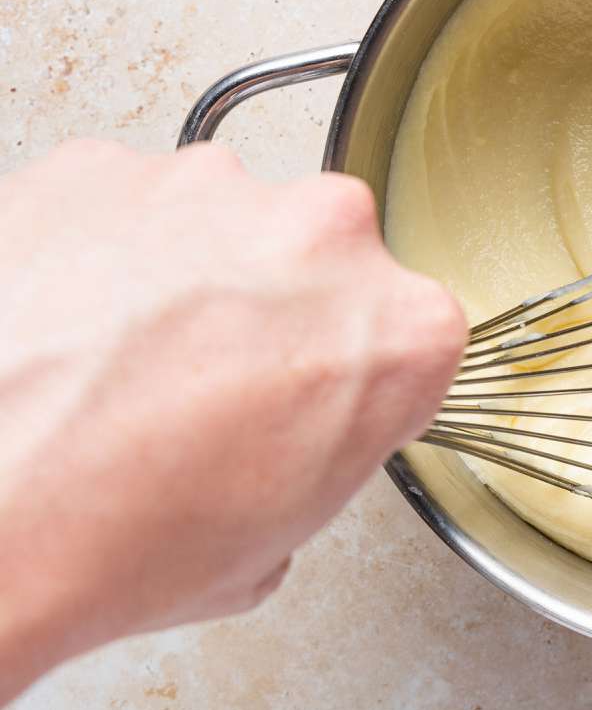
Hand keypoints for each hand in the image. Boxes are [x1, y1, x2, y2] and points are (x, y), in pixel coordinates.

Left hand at [0, 141, 465, 703]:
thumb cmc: (114, 539)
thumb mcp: (273, 543)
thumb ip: (316, 448)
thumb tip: (269, 433)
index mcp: (401, 328)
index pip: (408, 333)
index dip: (354, 375)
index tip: (313, 402)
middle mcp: (323, 234)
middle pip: (323, 257)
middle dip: (278, 308)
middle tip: (210, 387)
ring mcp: (209, 188)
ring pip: (220, 220)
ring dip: (187, 274)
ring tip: (117, 363)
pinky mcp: (99, 166)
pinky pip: (119, 203)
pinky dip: (98, 252)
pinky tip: (64, 328)